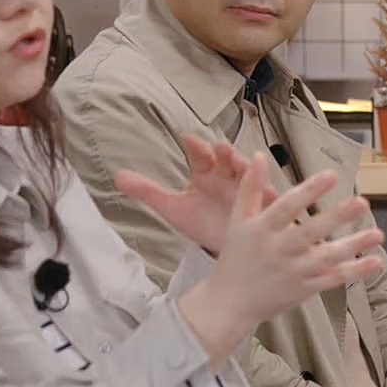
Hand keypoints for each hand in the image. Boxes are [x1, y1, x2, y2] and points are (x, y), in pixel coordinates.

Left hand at [114, 135, 261, 255]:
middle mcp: (227, 178)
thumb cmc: (201, 222)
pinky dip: (270, 195)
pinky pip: (268, 200)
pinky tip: (270, 193)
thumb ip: (147, 191)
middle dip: (225, 153)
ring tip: (243, 162)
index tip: (188, 139)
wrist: (222, 246)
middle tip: (220, 148)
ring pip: (250, 175)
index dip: (196, 147)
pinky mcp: (261, 209)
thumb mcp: (173, 208)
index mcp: (206, 174)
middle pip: (228, 160)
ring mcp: (247, 192)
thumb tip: (117, 176)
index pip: (200, 155)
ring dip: (247, 168)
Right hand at [176, 153, 384, 364]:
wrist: (230, 302)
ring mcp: (294, 271)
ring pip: (327, 258)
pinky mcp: (305, 289)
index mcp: (262, 229)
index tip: (332, 175)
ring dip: (354, 246)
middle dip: (337, 217)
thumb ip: (250, 187)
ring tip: (378, 233)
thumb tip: (259, 155)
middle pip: (311, 232)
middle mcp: (280, 250)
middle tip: (362, 202)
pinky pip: (332, 280)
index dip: (310, 190)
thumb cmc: (236, 256)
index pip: (288, 206)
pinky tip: (376, 261)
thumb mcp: (237, 219)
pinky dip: (354, 272)